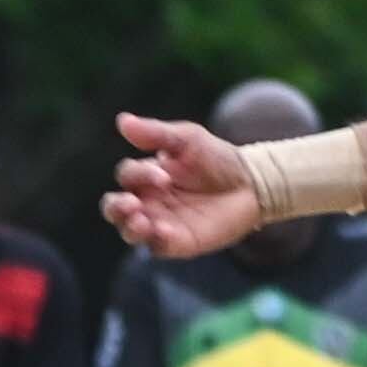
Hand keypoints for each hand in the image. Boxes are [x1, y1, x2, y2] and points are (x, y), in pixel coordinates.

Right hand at [102, 113, 266, 259]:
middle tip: (130, 204)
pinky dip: (156, 240)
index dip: (139, 176)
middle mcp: (148, 201)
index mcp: (146, 177)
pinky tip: (162, 232)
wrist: (252, 184)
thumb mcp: (187, 139)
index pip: (127, 177)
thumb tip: (122, 121)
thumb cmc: (217, 158)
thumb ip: (155, 133)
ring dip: (130, 227)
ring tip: (140, 222)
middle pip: (115, 208)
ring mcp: (160, 223)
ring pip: (130, 231)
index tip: (165, 176)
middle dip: (116, 207)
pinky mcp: (177, 243)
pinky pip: (157, 246)